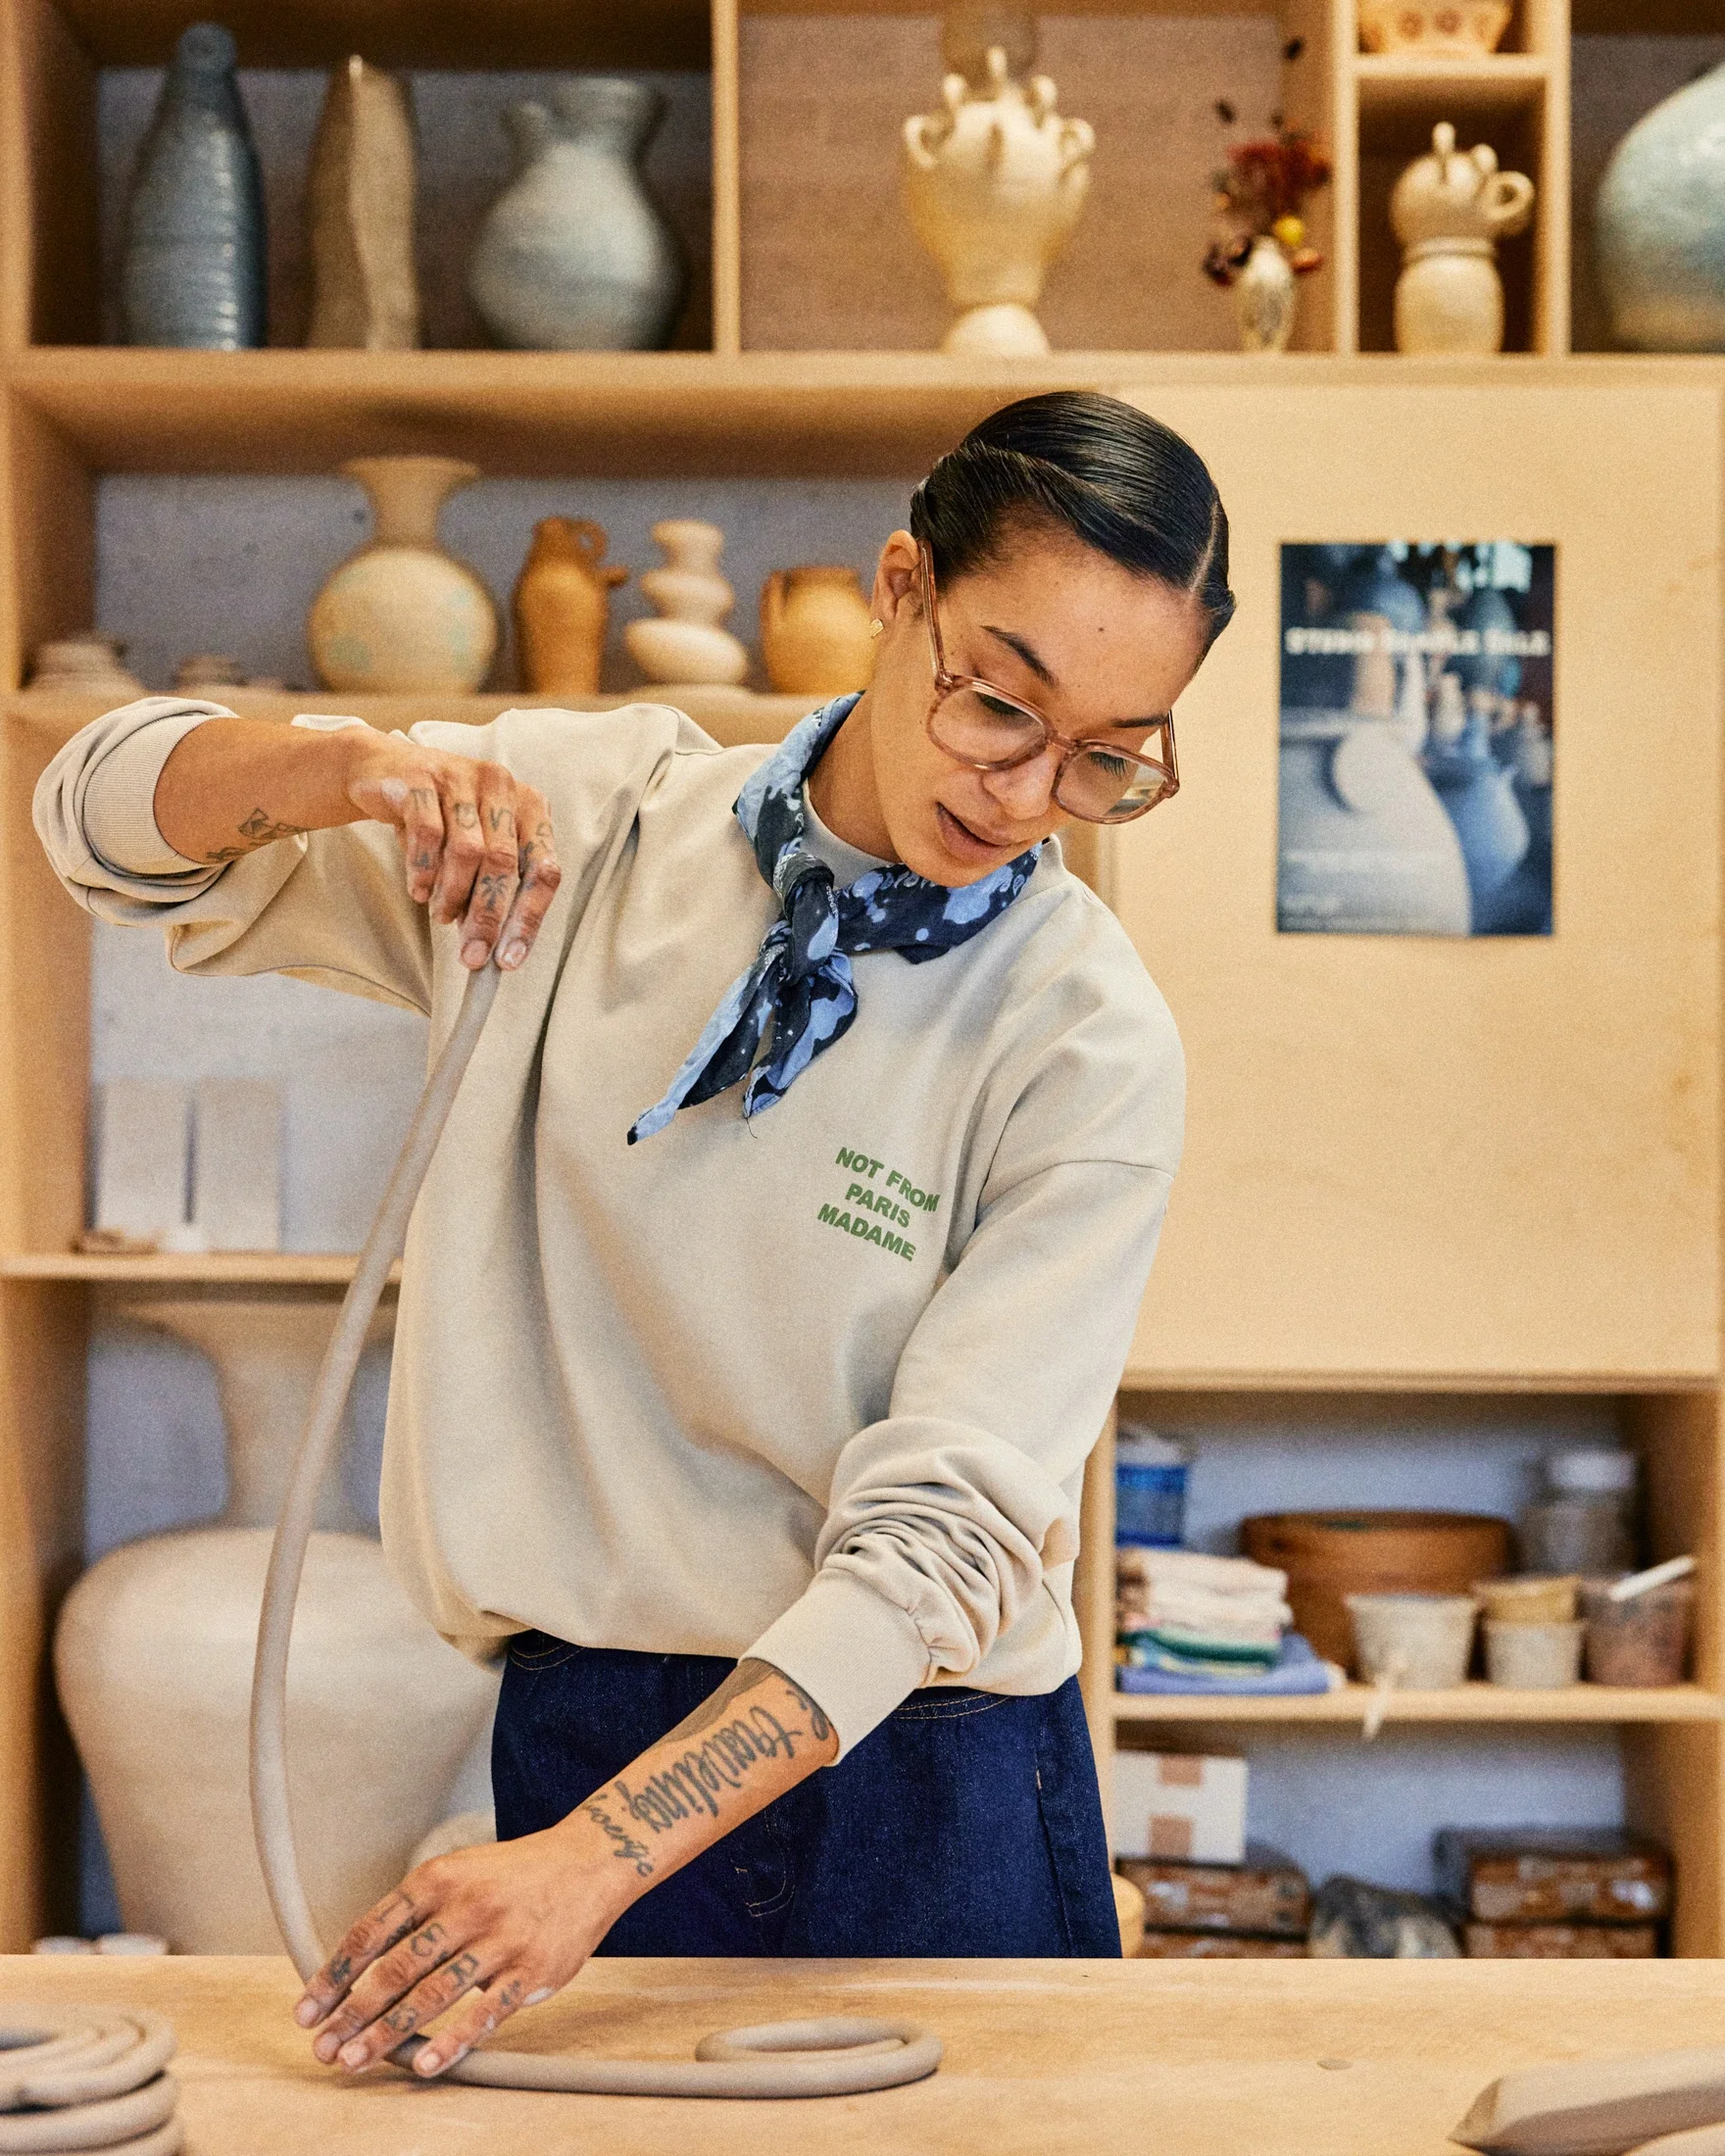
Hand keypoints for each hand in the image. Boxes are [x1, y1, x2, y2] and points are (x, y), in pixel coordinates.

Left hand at [293, 1824, 620, 2078]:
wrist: (590, 1861)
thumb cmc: (515, 1874)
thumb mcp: (460, 1871)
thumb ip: (417, 1912)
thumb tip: (361, 1965)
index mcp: (439, 1878)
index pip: (372, 1930)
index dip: (335, 1975)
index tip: (308, 2010)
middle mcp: (466, 1906)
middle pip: (396, 1968)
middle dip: (353, 2012)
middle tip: (323, 2047)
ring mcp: (500, 1940)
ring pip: (433, 1994)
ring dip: (388, 2033)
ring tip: (355, 2060)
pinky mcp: (532, 1970)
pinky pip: (486, 2013)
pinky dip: (453, 2042)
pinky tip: (425, 2063)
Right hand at [343, 732, 561, 970]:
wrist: (384, 772)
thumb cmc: (441, 819)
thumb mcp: (475, 850)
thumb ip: (488, 890)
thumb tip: (494, 950)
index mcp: (530, 807)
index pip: (543, 869)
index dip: (528, 918)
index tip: (508, 960)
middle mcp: (502, 786)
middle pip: (504, 863)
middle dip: (487, 917)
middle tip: (471, 956)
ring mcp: (462, 777)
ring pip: (467, 850)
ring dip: (453, 895)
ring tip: (441, 915)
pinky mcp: (422, 778)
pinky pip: (427, 833)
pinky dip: (423, 870)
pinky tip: (419, 890)